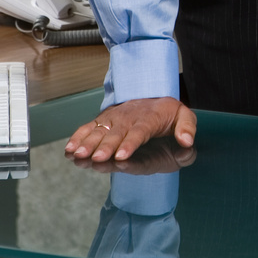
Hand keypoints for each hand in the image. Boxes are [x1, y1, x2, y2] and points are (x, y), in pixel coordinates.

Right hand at [65, 97, 196, 163]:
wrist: (152, 98)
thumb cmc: (169, 114)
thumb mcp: (184, 117)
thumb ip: (188, 129)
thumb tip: (187, 142)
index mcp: (150, 118)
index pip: (140, 132)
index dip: (130, 144)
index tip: (121, 157)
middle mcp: (129, 117)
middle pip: (116, 133)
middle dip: (105, 146)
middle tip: (96, 158)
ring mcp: (114, 119)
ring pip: (99, 131)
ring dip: (87, 144)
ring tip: (77, 155)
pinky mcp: (103, 122)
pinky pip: (88, 129)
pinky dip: (78, 138)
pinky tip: (69, 151)